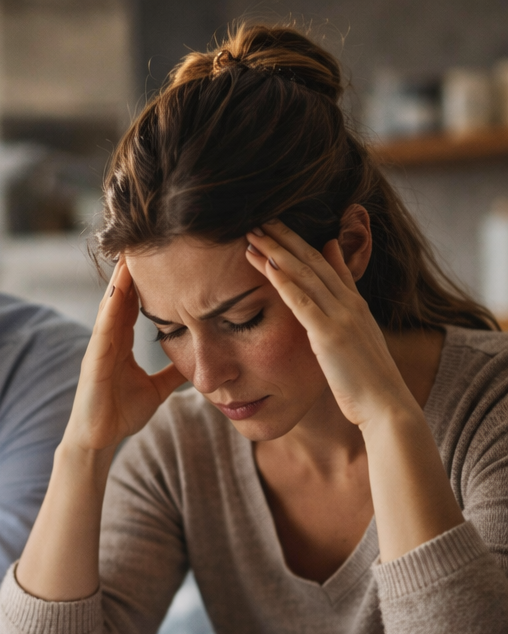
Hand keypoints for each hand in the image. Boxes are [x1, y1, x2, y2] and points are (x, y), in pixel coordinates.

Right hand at [64, 260, 185, 452]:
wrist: (98, 440)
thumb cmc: (119, 414)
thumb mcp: (156, 390)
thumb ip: (172, 373)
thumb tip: (198, 364)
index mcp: (122, 342)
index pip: (137, 303)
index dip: (150, 279)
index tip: (166, 253)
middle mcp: (109, 338)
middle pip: (123, 295)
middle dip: (134, 268)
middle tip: (148, 236)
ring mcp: (99, 347)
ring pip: (112, 304)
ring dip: (121, 278)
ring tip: (133, 250)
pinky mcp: (93, 361)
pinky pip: (103, 328)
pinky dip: (111, 307)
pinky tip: (119, 288)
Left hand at [244, 221, 414, 429]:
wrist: (386, 406)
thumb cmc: (368, 382)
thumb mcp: (358, 341)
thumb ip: (345, 315)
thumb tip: (335, 303)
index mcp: (354, 305)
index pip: (325, 265)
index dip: (301, 244)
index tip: (280, 228)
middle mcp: (349, 304)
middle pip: (313, 261)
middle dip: (285, 238)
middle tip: (261, 219)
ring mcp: (341, 317)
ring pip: (305, 275)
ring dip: (277, 252)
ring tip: (254, 234)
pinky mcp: (330, 336)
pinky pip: (303, 302)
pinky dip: (284, 281)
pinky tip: (267, 264)